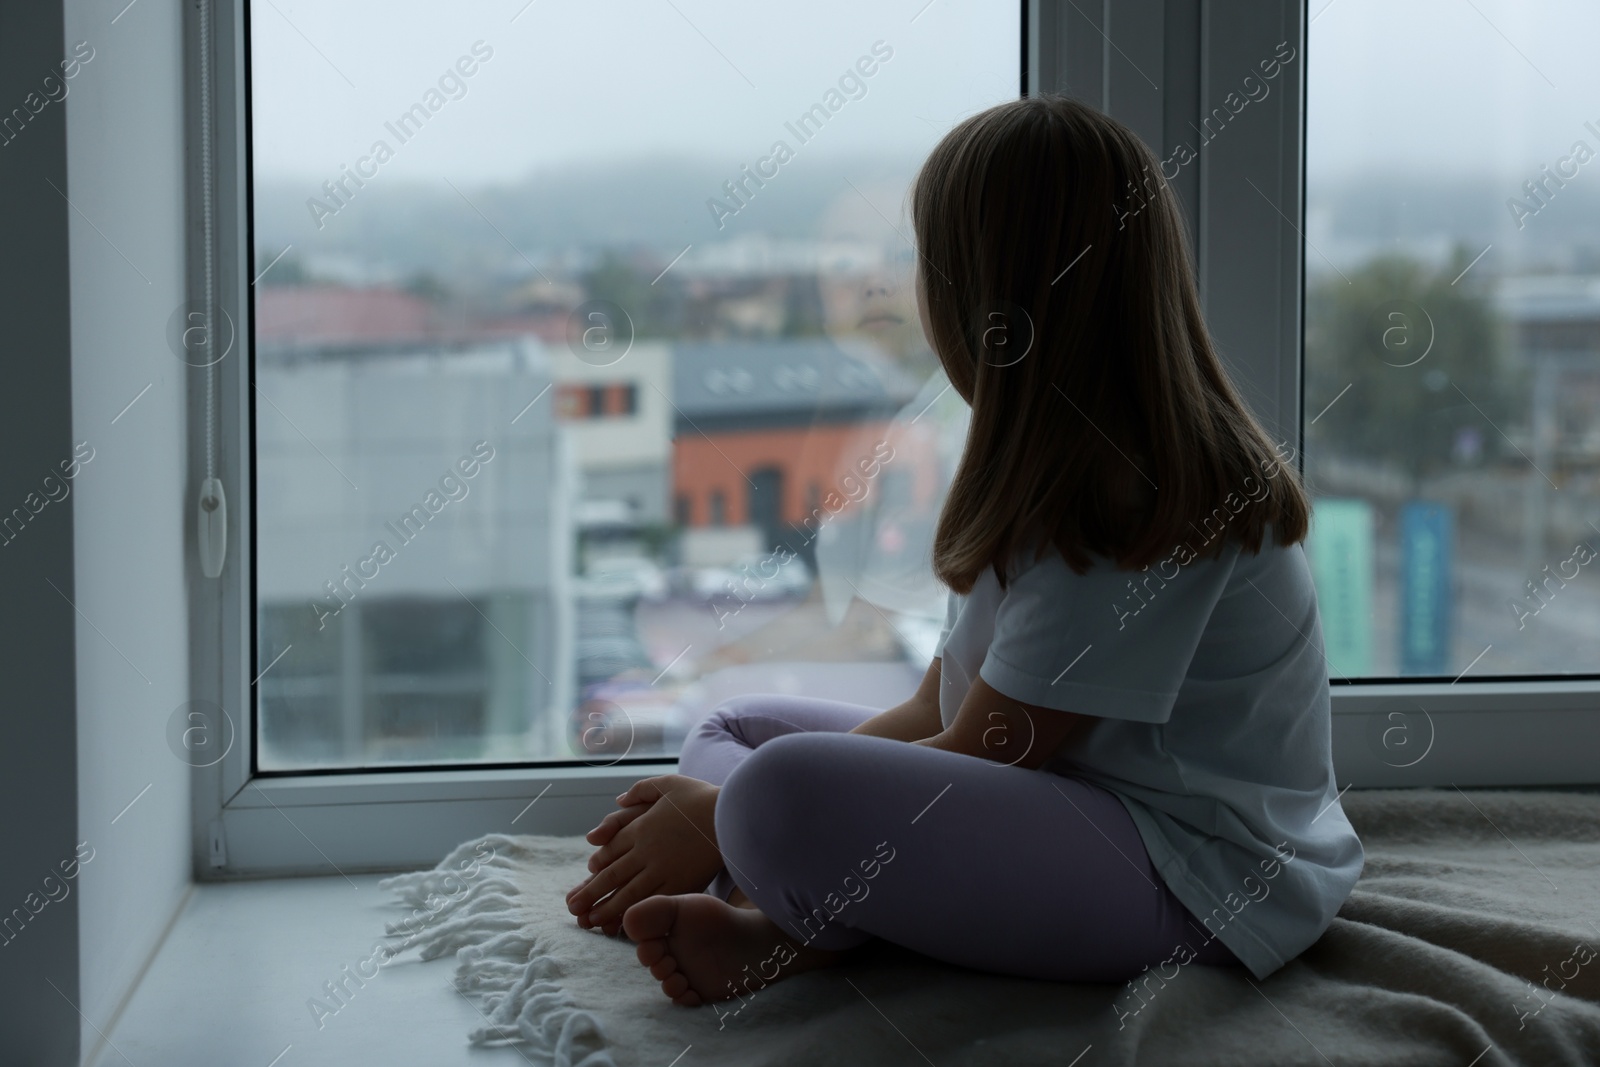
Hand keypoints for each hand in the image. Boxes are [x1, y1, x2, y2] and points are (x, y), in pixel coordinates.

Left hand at [565, 774, 722, 935]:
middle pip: (612, 875)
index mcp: (641, 827)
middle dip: (590, 892)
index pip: (610, 849)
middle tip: (572, 909)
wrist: (734, 814)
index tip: (587, 876)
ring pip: (627, 893)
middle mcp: (646, 850)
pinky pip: (653, 902)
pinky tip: (625, 923)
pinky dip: (636, 913)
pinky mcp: (681, 884)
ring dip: (606, 908)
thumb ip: (640, 790)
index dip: (596, 865)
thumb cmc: (703, 797)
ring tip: (591, 921)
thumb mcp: (668, 782)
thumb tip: (618, 800)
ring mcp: (663, 869)